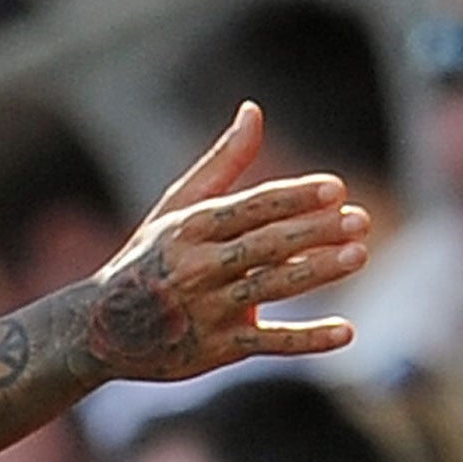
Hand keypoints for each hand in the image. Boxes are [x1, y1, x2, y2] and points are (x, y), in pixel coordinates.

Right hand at [76, 103, 368, 384]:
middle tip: (360, 220)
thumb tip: (254, 110)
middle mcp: (198, 267)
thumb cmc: (150, 257)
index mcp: (190, 228)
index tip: (335, 188)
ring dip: (316, 273)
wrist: (102, 329)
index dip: (292, 198)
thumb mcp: (178, 207)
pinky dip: (307, 339)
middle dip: (313, 232)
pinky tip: (346, 331)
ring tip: (359, 255)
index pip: (249, 208)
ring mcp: (208, 311)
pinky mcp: (217, 351)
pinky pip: (268, 344)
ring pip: (270, 289)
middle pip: (264, 246)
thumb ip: (223, 163)